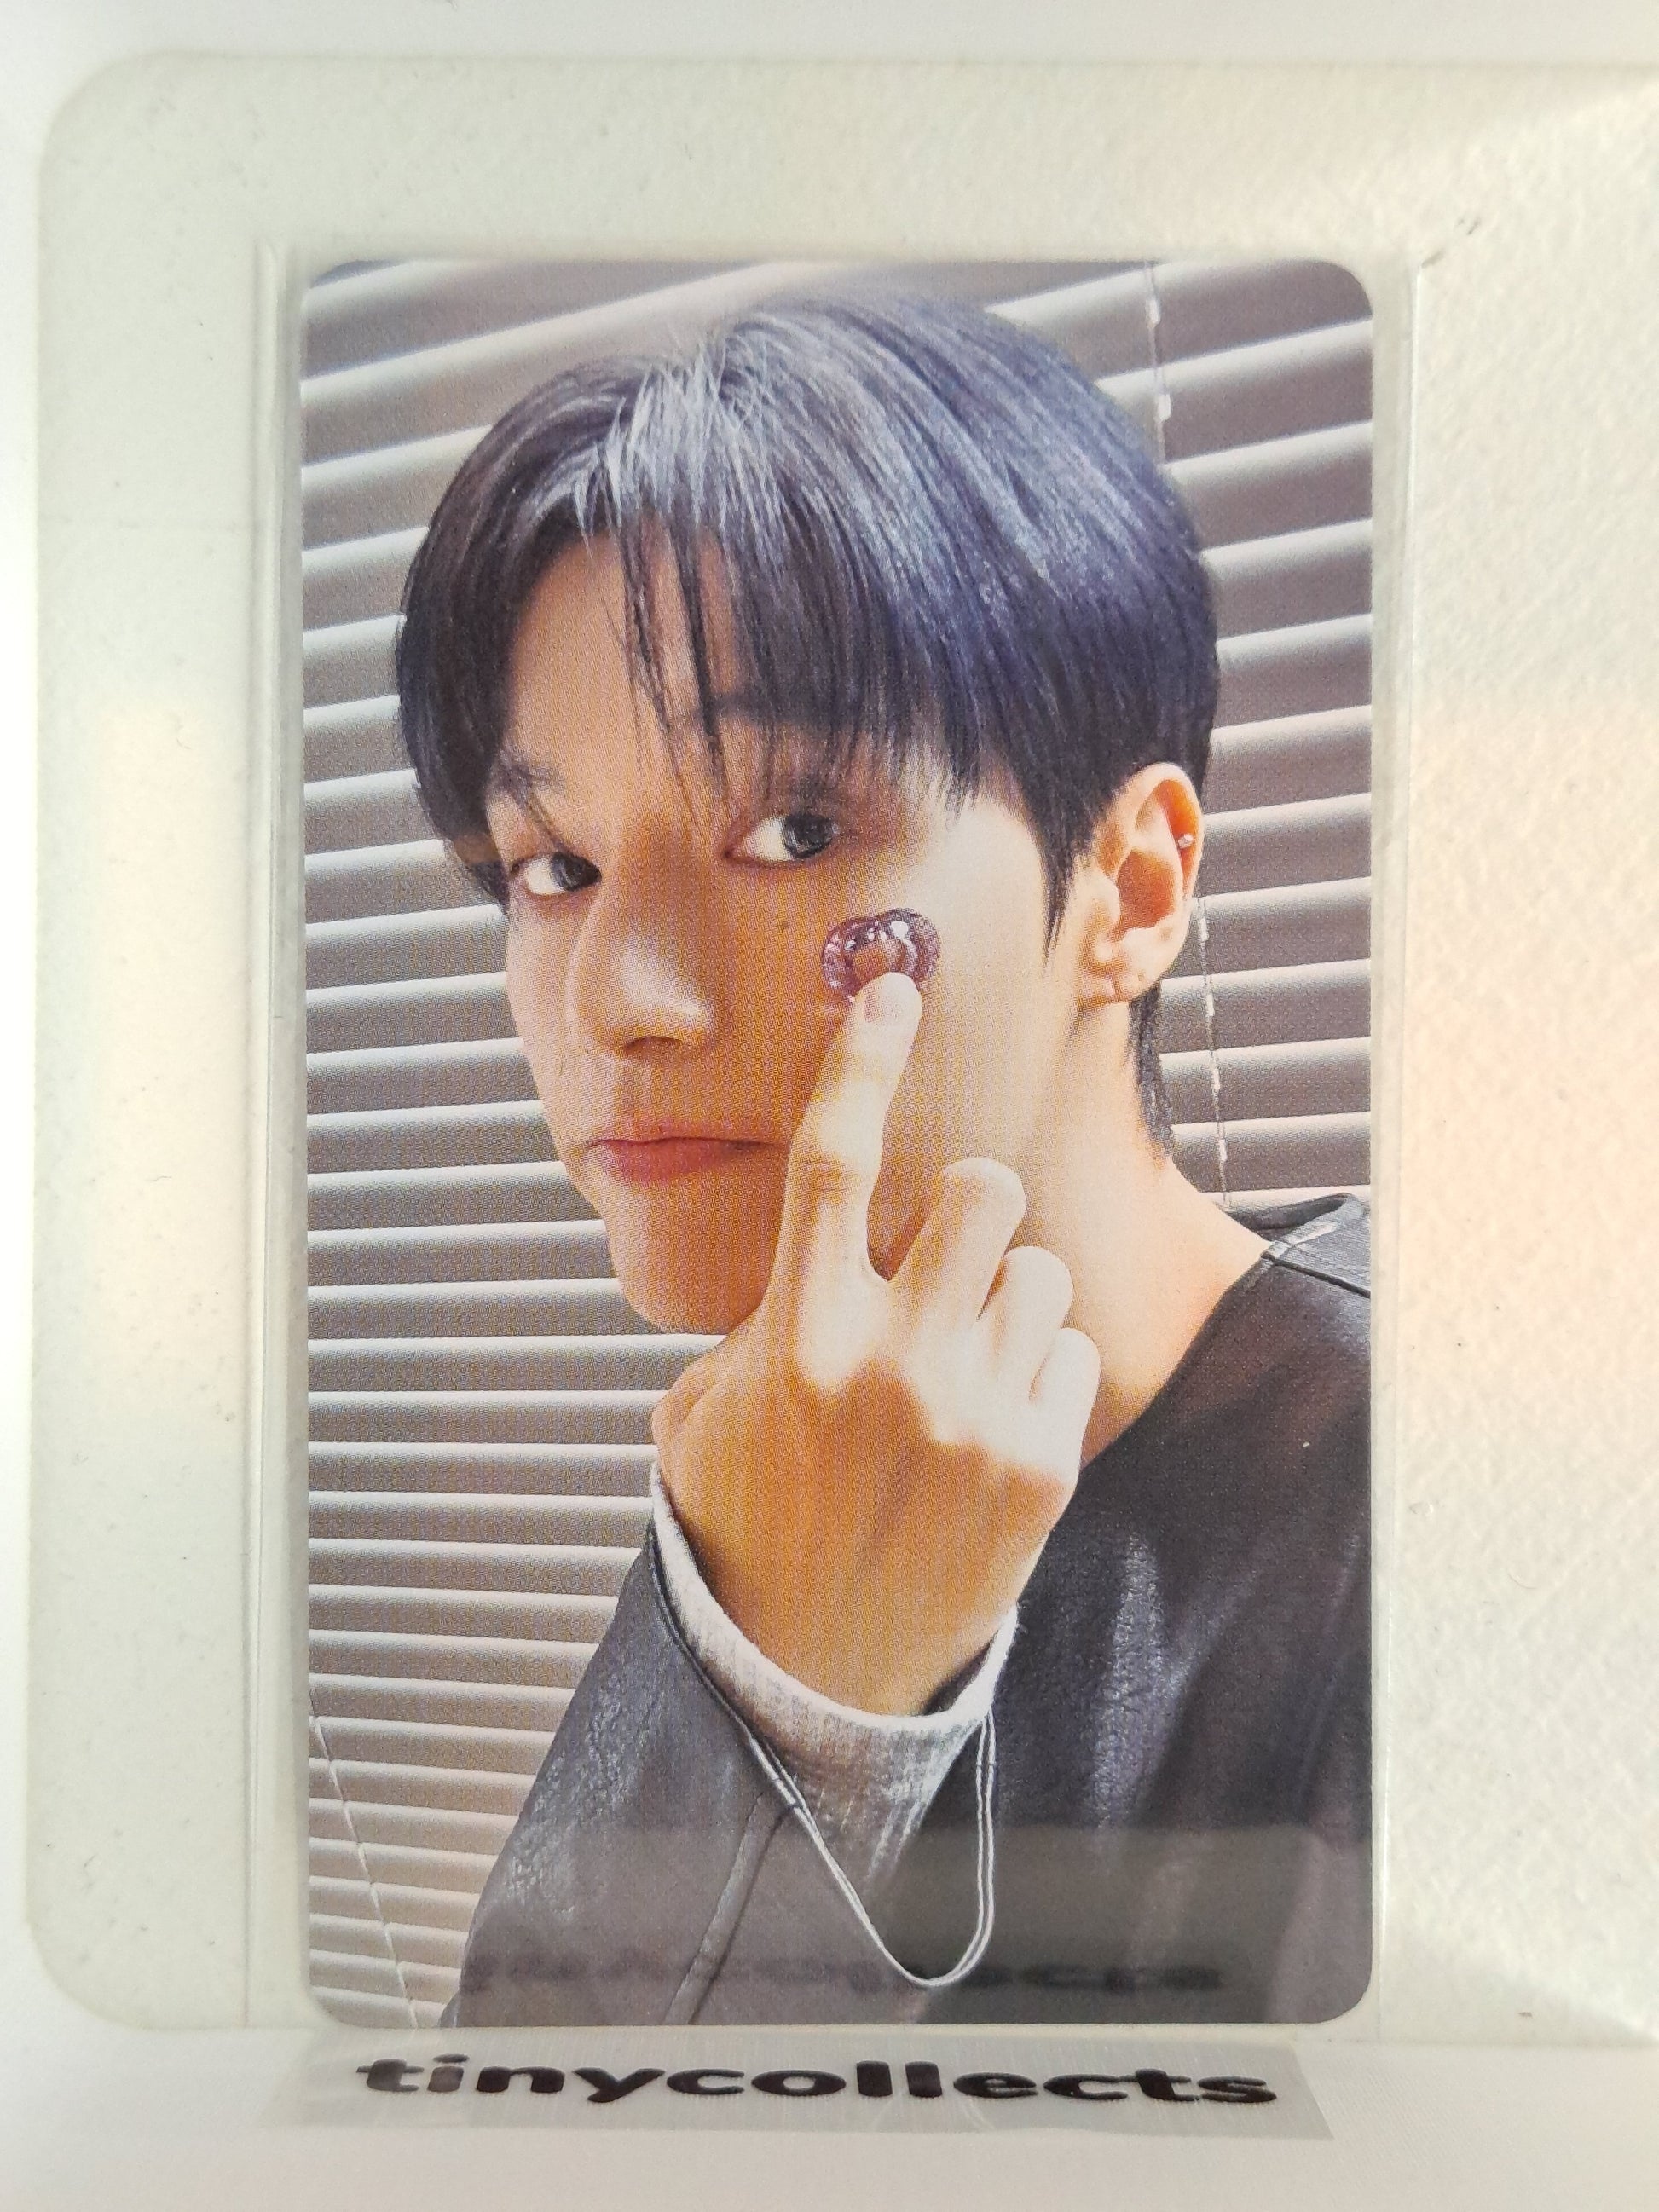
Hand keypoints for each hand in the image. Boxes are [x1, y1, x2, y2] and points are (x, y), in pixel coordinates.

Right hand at [651, 970, 1101, 1714]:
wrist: (808, 1678)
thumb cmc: (748, 1524)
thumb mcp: (704, 1414)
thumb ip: (756, 1319)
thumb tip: (822, 1248)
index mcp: (795, 1338)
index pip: (831, 1164)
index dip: (861, 1062)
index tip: (891, 990)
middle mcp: (887, 1365)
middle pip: (978, 1191)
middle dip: (966, 1214)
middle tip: (939, 1273)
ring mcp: (971, 1416)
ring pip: (1036, 1270)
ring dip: (1002, 1301)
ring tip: (955, 1377)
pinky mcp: (1038, 1467)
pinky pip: (1067, 1352)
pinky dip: (1035, 1373)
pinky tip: (986, 1432)